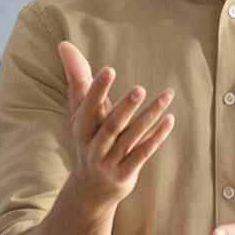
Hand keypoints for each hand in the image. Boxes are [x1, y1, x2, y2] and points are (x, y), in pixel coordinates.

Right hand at [59, 41, 173, 207]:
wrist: (90, 190)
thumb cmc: (88, 139)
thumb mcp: (80, 112)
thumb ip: (77, 79)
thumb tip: (65, 44)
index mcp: (81, 129)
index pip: (87, 107)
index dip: (96, 90)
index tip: (108, 70)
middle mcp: (93, 147)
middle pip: (110, 126)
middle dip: (125, 108)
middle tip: (140, 88)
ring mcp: (110, 162)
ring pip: (131, 138)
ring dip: (148, 117)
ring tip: (166, 96)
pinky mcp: (125, 174)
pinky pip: (143, 154)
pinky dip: (156, 137)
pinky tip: (170, 119)